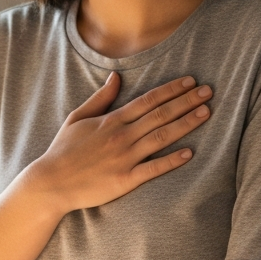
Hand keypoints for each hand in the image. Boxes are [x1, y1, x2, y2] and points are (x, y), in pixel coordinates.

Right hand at [24, 73, 211, 214]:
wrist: (51, 182)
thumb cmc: (64, 150)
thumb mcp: (78, 117)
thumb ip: (101, 98)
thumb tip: (116, 77)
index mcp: (112, 119)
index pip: (148, 100)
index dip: (172, 89)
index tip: (190, 81)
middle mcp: (122, 136)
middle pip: (160, 114)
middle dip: (187, 101)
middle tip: (209, 92)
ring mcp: (125, 158)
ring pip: (161, 137)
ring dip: (185, 124)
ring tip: (206, 113)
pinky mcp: (125, 180)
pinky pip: (153, 169)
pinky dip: (171, 161)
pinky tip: (189, 153)